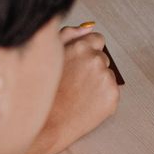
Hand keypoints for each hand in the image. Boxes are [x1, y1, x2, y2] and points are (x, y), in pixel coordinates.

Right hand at [25, 27, 119, 153]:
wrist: (45, 125)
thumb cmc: (41, 92)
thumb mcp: (48, 55)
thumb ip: (69, 34)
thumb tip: (88, 27)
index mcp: (80, 47)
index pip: (97, 39)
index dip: (87, 51)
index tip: (78, 64)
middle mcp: (95, 60)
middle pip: (102, 58)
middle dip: (91, 67)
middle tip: (73, 82)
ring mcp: (106, 79)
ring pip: (107, 75)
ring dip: (97, 82)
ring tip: (77, 94)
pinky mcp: (112, 97)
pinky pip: (111, 92)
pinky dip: (101, 97)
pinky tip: (84, 103)